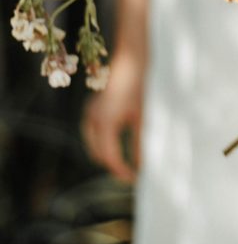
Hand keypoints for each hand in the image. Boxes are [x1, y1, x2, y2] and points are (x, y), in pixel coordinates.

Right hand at [81, 51, 144, 182]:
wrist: (129, 63)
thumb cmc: (139, 89)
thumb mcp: (141, 119)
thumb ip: (139, 144)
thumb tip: (140, 167)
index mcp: (106, 123)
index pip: (110, 158)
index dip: (121, 172)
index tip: (134, 179)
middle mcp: (93, 120)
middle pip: (99, 155)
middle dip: (114, 166)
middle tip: (131, 174)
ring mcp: (89, 115)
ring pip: (93, 147)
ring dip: (106, 157)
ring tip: (125, 164)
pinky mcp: (90, 111)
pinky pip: (91, 136)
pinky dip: (102, 145)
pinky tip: (117, 148)